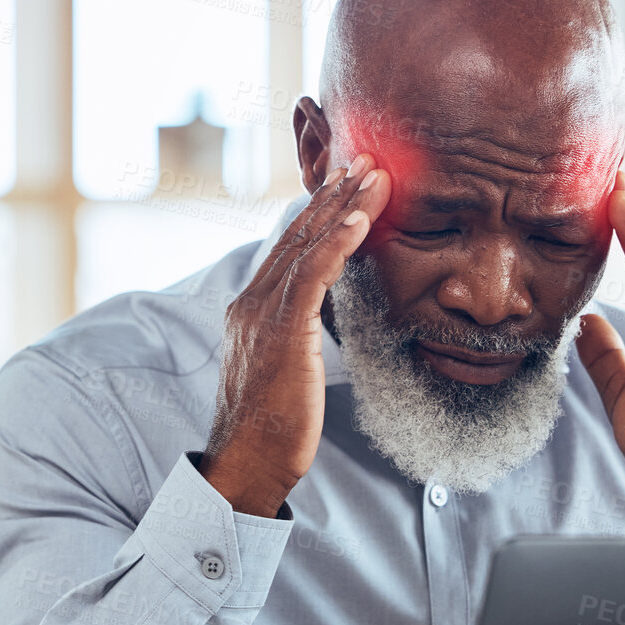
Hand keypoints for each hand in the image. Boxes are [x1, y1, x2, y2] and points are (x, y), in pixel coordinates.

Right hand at [199, 155, 392, 516]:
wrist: (248, 463)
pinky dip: (336, 243)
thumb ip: (300, 336)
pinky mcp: (280, 332)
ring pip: (306, 245)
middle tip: (369, 160)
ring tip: (375, 174)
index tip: (350, 185)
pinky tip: (360, 219)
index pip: (291, 248)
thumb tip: (324, 323)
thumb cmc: (272, 427)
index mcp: (251, 309)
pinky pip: (311, 276)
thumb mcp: (287, 369)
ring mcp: (262, 315)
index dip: (321, 213)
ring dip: (344, 205)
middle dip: (335, 194)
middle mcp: (251, 303)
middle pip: (298, 234)